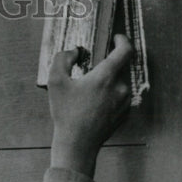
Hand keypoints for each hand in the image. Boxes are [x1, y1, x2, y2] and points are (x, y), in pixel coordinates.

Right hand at [48, 35, 133, 177]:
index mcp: (106, 76)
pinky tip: (93, 105)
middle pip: (119, 67)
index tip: (116, 38)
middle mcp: (120, 87)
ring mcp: (124, 102)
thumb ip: (62, 59)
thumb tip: (74, 52)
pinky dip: (109, 96)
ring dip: (107, 82)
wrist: (77, 143)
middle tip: (90, 72)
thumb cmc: (66, 113)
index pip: (125, 50)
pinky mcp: (124, 113)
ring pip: (118, 83)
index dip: (122, 40)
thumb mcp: (55, 81)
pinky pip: (119, 97)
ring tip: (88, 92)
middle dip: (106, 66)